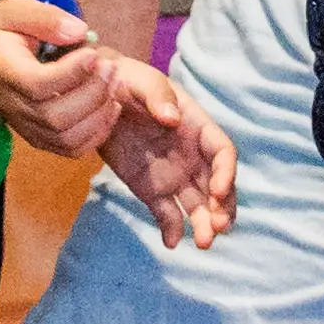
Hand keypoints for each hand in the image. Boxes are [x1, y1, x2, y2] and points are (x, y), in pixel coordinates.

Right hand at [0, 0, 121, 155]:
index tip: (93, 53)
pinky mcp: (39, 138)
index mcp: (4, 71)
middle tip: (111, 67)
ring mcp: (25, 127)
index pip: (37, 84)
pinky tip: (109, 107)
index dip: (70, 74)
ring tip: (114, 84)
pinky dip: (97, 134)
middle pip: (55, 117)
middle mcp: (13, 106)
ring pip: (65, 138)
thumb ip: (45, 18)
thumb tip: (81, 31)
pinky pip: (70, 149)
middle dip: (92, 94)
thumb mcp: (13, 11)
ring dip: (98, 115)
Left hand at [90, 58, 240, 249]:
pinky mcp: (151, 190)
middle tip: (218, 229)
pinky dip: (172, 230)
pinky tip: (170, 242)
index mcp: (197, 128)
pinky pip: (167, 215)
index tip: (218, 191)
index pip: (223, 153)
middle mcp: (192, 157)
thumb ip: (158, 96)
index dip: (226, 173)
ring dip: (204, 225)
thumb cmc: (127, 81)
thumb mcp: (142, 80)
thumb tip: (172, 118)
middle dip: (223, 209)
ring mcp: (173, 176)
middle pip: (217, 187)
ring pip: (197, 206)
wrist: (97, 97)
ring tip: (203, 244)